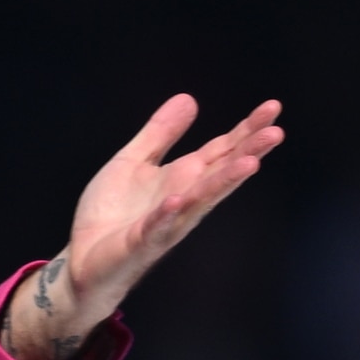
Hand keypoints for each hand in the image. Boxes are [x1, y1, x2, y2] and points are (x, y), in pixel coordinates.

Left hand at [0, 94, 284, 359]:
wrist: (82, 260)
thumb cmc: (110, 215)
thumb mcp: (133, 162)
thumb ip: (160, 134)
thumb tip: (189, 98)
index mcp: (182, 178)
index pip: (221, 150)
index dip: (246, 129)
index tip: (272, 107)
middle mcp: (183, 200)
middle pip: (221, 173)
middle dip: (249, 153)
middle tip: (277, 132)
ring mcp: (164, 224)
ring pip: (199, 201)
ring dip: (224, 183)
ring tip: (250, 163)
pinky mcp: (139, 244)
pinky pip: (156, 228)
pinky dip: (167, 215)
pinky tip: (178, 199)